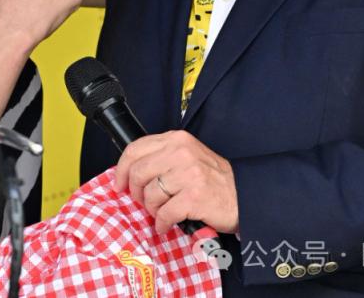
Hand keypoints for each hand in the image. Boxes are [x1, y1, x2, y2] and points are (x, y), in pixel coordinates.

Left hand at [114, 130, 238, 234]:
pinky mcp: (194, 197)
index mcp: (176, 140)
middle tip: (144, 202)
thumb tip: (128, 173)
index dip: (121, 169)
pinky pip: (164, 213)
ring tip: (162, 212)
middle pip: (138, 172)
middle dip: (136, 193)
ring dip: (152, 209)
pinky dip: (162, 223)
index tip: (119, 184)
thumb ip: (161, 158)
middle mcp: (181, 152)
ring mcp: (189, 174)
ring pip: (150, 195)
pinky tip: (167, 224)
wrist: (244, 196)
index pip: (135, 149)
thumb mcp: (187, 156)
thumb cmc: (213, 179)